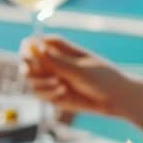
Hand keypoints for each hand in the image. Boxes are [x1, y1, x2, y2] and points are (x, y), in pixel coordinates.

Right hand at [20, 35, 136, 116]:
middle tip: (33, 72)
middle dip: (28, 68)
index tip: (28, 54)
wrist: (115, 99)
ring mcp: (52, 79)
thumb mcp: (80, 69)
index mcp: (60, 49)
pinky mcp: (53, 95)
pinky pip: (40, 94)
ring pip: (31, 80)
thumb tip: (36, 47)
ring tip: (59, 85)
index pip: (35, 43)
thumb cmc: (102, 77)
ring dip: (41, 83)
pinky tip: (63, 92)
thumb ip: (57, 61)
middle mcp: (53, 63)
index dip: (27, 48)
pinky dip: (48, 94)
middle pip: (27, 62)